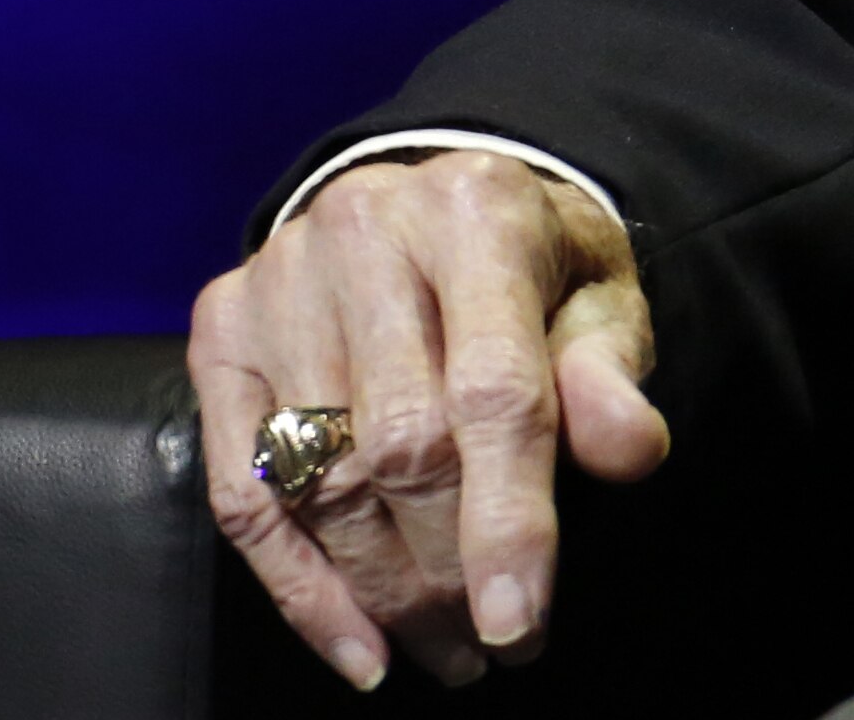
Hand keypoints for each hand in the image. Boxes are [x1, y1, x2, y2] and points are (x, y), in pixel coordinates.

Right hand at [187, 151, 666, 690]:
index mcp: (478, 214)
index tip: (518, 624)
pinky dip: (297, 583)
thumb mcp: (599, 300)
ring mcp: (278, 280)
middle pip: (399, 445)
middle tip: (488, 648)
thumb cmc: (537, 267)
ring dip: (379, 592)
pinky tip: (356, 644)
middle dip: (445, 571)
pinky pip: (242, 488)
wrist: (439, 202)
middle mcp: (363, 232)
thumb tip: (632, 452)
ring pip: (320, 479)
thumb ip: (610, 375)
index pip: (493, 391)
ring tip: (439, 653)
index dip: (507, 519)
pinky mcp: (221, 328)